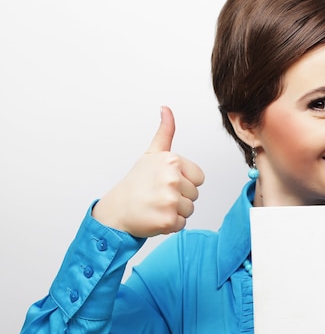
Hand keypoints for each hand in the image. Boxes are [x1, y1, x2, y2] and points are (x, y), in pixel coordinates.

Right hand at [92, 106, 204, 237]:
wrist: (116, 210)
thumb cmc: (136, 183)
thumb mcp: (152, 154)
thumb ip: (165, 132)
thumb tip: (166, 109)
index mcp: (172, 161)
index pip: (199, 178)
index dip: (184, 182)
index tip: (165, 182)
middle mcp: (172, 178)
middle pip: (194, 195)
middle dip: (179, 197)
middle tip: (157, 195)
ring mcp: (170, 200)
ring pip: (189, 210)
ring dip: (175, 211)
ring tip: (156, 205)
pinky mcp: (168, 219)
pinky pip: (182, 224)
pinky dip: (170, 224)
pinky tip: (155, 216)